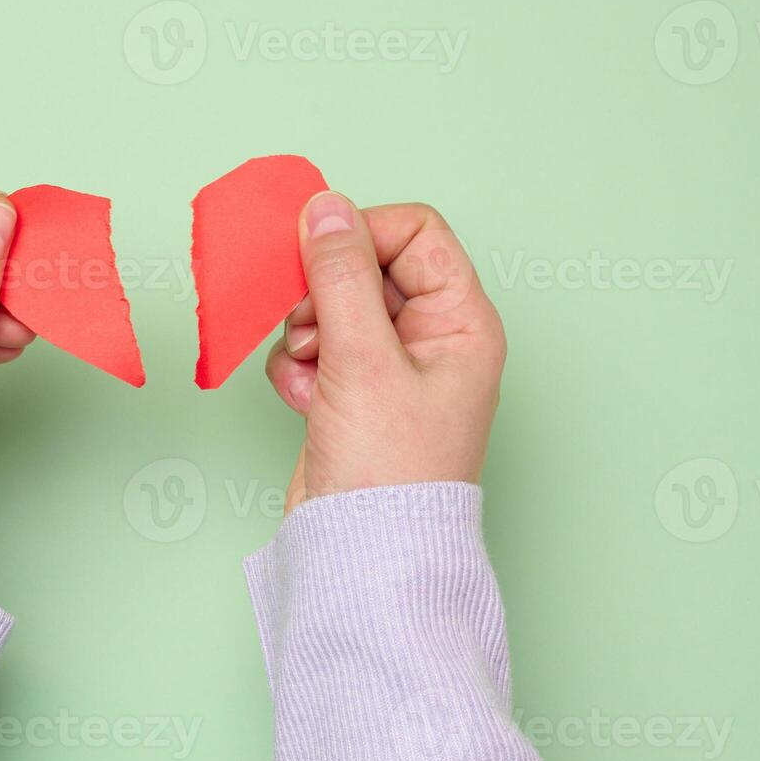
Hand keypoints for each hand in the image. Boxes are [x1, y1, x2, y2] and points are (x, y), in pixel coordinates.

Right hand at [265, 195, 505, 511]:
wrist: (363, 554)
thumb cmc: (390, 472)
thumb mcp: (363, 359)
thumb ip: (340, 276)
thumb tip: (325, 207)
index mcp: (460, 322)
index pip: (413, 232)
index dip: (361, 235)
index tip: (317, 257)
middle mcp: (431, 338)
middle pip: (366, 265)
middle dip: (323, 292)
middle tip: (307, 322)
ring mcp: (389, 367)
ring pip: (332, 305)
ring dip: (306, 331)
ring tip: (311, 370)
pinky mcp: (352, 392)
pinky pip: (314, 346)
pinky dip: (299, 366)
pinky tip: (304, 400)